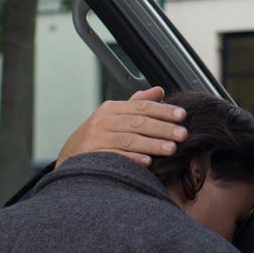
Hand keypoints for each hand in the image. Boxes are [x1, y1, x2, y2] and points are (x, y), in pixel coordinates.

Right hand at [58, 87, 187, 166]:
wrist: (70, 157)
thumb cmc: (98, 135)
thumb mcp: (114, 115)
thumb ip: (137, 103)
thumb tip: (159, 91)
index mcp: (112, 108)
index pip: (141, 106)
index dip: (163, 110)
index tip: (182, 115)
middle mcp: (103, 121)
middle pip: (138, 123)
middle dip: (163, 128)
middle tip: (183, 134)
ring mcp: (97, 139)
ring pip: (129, 140)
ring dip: (152, 144)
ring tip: (171, 149)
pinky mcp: (93, 157)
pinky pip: (116, 157)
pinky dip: (132, 159)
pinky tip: (148, 162)